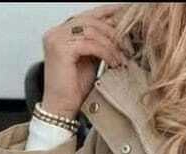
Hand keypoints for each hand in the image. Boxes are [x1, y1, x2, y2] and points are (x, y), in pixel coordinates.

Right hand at [41, 3, 130, 117]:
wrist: (62, 108)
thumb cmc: (74, 89)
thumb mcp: (91, 61)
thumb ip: (99, 45)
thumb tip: (118, 34)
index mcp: (62, 32)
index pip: (87, 16)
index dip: (107, 13)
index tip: (125, 15)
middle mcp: (57, 32)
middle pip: (91, 21)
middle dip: (113, 33)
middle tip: (128, 47)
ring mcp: (56, 39)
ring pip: (92, 31)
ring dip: (111, 45)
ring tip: (121, 60)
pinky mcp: (61, 49)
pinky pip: (90, 44)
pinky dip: (105, 53)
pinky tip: (113, 64)